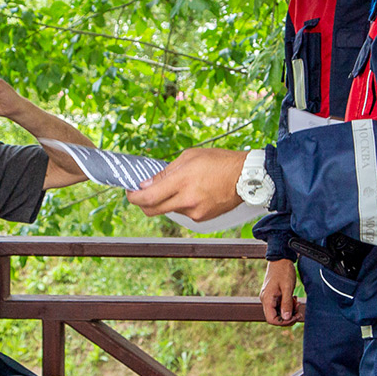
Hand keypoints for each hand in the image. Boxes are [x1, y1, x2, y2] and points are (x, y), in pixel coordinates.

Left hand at [127, 147, 246, 220]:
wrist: (246, 177)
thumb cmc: (219, 162)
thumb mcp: (189, 157)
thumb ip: (165, 172)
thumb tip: (147, 183)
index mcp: (181, 182)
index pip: (147, 198)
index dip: (133, 197)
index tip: (130, 191)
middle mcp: (187, 200)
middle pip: (152, 210)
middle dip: (142, 203)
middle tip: (141, 193)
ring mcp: (195, 212)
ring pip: (168, 210)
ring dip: (165, 201)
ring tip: (177, 186)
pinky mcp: (202, 218)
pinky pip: (183, 212)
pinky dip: (180, 203)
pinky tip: (191, 192)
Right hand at [260, 259, 304, 325]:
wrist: (280, 259)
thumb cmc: (283, 271)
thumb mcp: (287, 288)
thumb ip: (286, 304)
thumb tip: (286, 318)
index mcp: (267, 299)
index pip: (271, 319)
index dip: (283, 322)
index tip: (294, 317)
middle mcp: (265, 299)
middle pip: (275, 317)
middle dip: (288, 316)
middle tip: (298, 310)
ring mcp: (268, 297)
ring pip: (278, 312)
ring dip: (289, 311)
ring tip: (297, 303)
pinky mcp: (273, 295)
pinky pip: (279, 305)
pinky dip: (287, 305)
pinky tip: (293, 299)